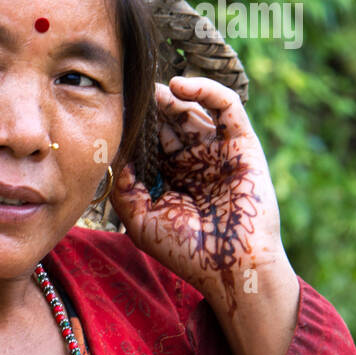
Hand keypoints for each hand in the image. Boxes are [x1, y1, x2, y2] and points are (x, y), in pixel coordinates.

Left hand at [109, 76, 290, 314]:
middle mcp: (194, 162)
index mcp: (171, 178)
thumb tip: (112, 154)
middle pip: (169, 122)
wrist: (229, 268)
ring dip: (171, 97)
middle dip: (150, 108)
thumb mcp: (140, 220)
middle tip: (130, 93)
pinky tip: (179, 86)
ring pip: (194, 110)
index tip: (112, 112)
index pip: (149, 142)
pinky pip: (227, 107)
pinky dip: (205, 90)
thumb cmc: (185, 252)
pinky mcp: (242, 145)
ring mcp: (218, 152)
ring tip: (150, 91)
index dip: (134, 127)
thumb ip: (123, 187)